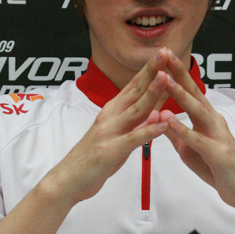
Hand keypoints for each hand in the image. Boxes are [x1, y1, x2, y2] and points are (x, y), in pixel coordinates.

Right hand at [52, 50, 171, 204]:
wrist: (68, 180)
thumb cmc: (94, 159)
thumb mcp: (118, 137)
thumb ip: (137, 124)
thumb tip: (157, 111)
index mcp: (112, 111)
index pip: (134, 85)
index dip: (149, 69)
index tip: (163, 53)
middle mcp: (110, 117)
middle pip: (135, 90)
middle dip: (152, 71)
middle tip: (166, 52)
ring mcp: (109, 132)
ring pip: (135, 110)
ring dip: (152, 93)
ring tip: (166, 78)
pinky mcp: (110, 150)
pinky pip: (133, 138)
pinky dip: (149, 130)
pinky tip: (163, 123)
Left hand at [160, 52, 234, 211]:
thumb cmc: (217, 168)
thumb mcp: (191, 149)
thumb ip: (176, 133)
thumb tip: (160, 116)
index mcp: (206, 118)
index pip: (189, 91)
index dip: (176, 73)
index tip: (162, 55)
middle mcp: (213, 121)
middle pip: (194, 92)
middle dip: (179, 73)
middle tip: (165, 54)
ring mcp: (217, 135)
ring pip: (197, 111)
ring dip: (180, 94)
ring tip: (165, 80)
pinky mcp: (218, 153)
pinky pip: (198, 139)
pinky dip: (184, 129)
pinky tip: (170, 121)